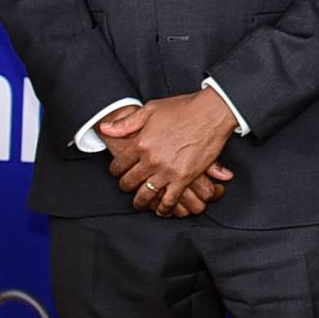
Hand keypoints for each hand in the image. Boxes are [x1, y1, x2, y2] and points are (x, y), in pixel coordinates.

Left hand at [100, 93, 238, 216]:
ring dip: (141, 201)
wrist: (213, 112)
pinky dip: (164, 208)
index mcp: (140, 144)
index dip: (116, 170)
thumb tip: (105, 128)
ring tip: (141, 202)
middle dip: (126, 186)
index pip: (118, 165)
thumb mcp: (151, 109)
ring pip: (146, 195)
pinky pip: (169, 200)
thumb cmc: (184, 108)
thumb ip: (126, 122)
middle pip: (129, 182)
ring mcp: (168, 171)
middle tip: (129, 186)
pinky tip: (162, 209)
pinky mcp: (185, 178)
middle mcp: (151, 160)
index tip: (119, 171)